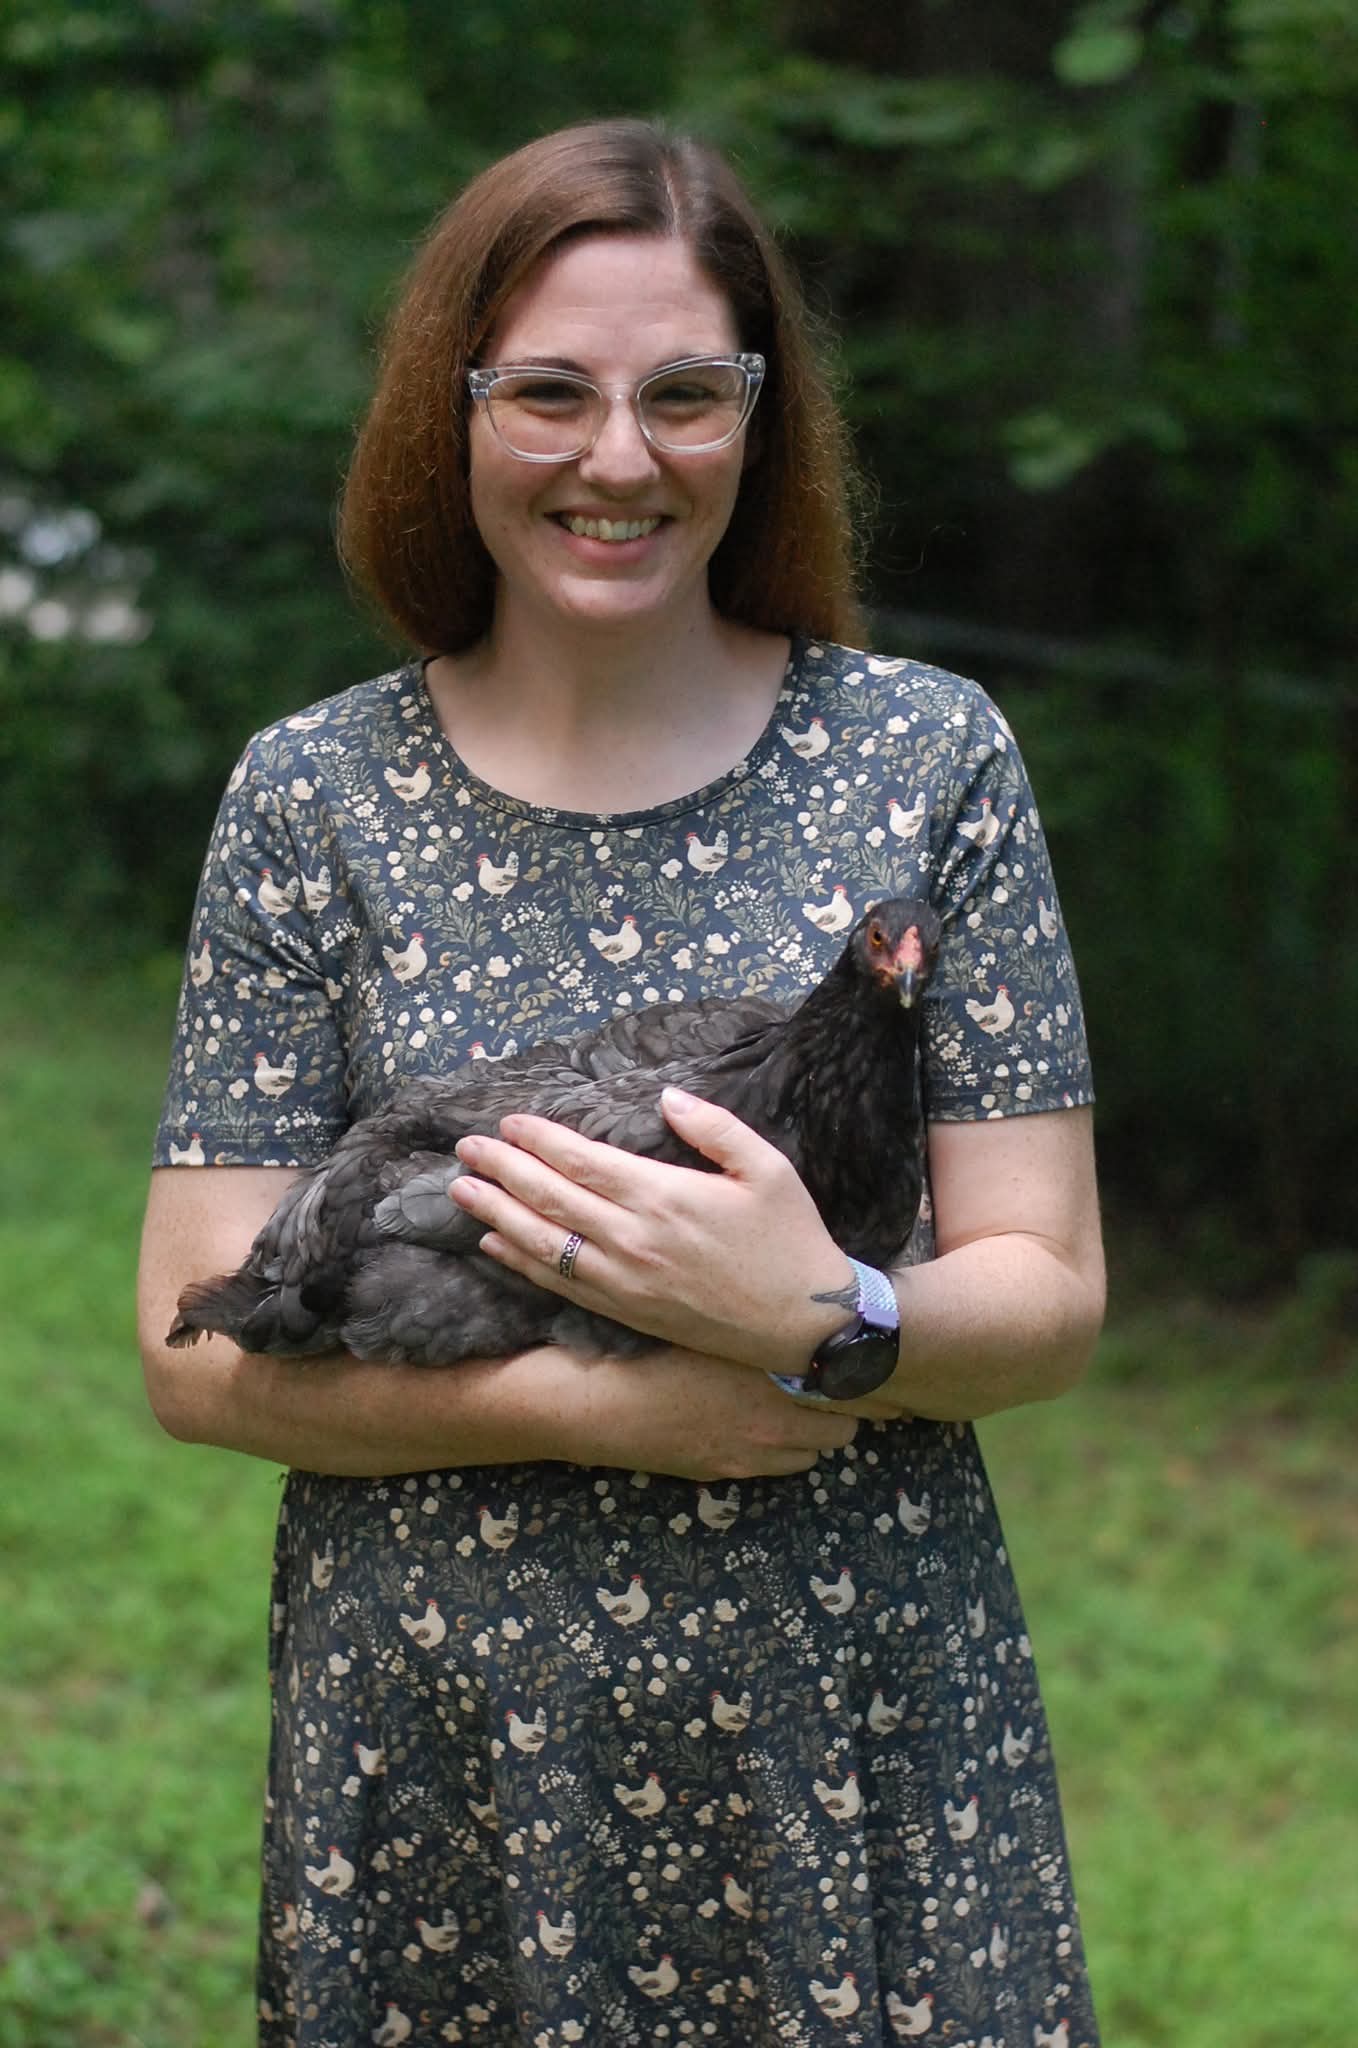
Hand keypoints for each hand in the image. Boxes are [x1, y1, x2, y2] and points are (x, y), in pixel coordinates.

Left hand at [448, 1087, 856, 1374]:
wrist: (804, 1325)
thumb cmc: (791, 1240)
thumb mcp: (769, 1169)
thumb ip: (715, 1128)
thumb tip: (666, 1097)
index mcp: (664, 1196)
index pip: (582, 1160)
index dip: (539, 1139)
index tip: (509, 1122)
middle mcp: (633, 1239)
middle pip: (550, 1197)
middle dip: (502, 1168)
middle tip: (466, 1147)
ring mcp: (625, 1281)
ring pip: (543, 1242)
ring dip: (496, 1213)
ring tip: (460, 1189)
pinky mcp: (626, 1313)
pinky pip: (559, 1285)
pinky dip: (520, 1263)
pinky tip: (494, 1245)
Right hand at [540, 1343, 860, 1480]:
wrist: (604, 1403)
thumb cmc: (655, 1346)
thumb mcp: (719, 1323)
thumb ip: (767, 1323)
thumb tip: (805, 1314)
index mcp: (778, 1373)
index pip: (856, 1386)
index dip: (876, 1377)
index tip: (886, 1365)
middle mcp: (778, 1419)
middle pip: (847, 1425)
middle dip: (851, 1407)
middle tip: (845, 1385)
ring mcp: (756, 1453)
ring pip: (817, 1450)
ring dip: (818, 1430)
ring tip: (803, 1404)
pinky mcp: (731, 1472)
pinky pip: (782, 1466)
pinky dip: (786, 1449)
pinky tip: (766, 1426)